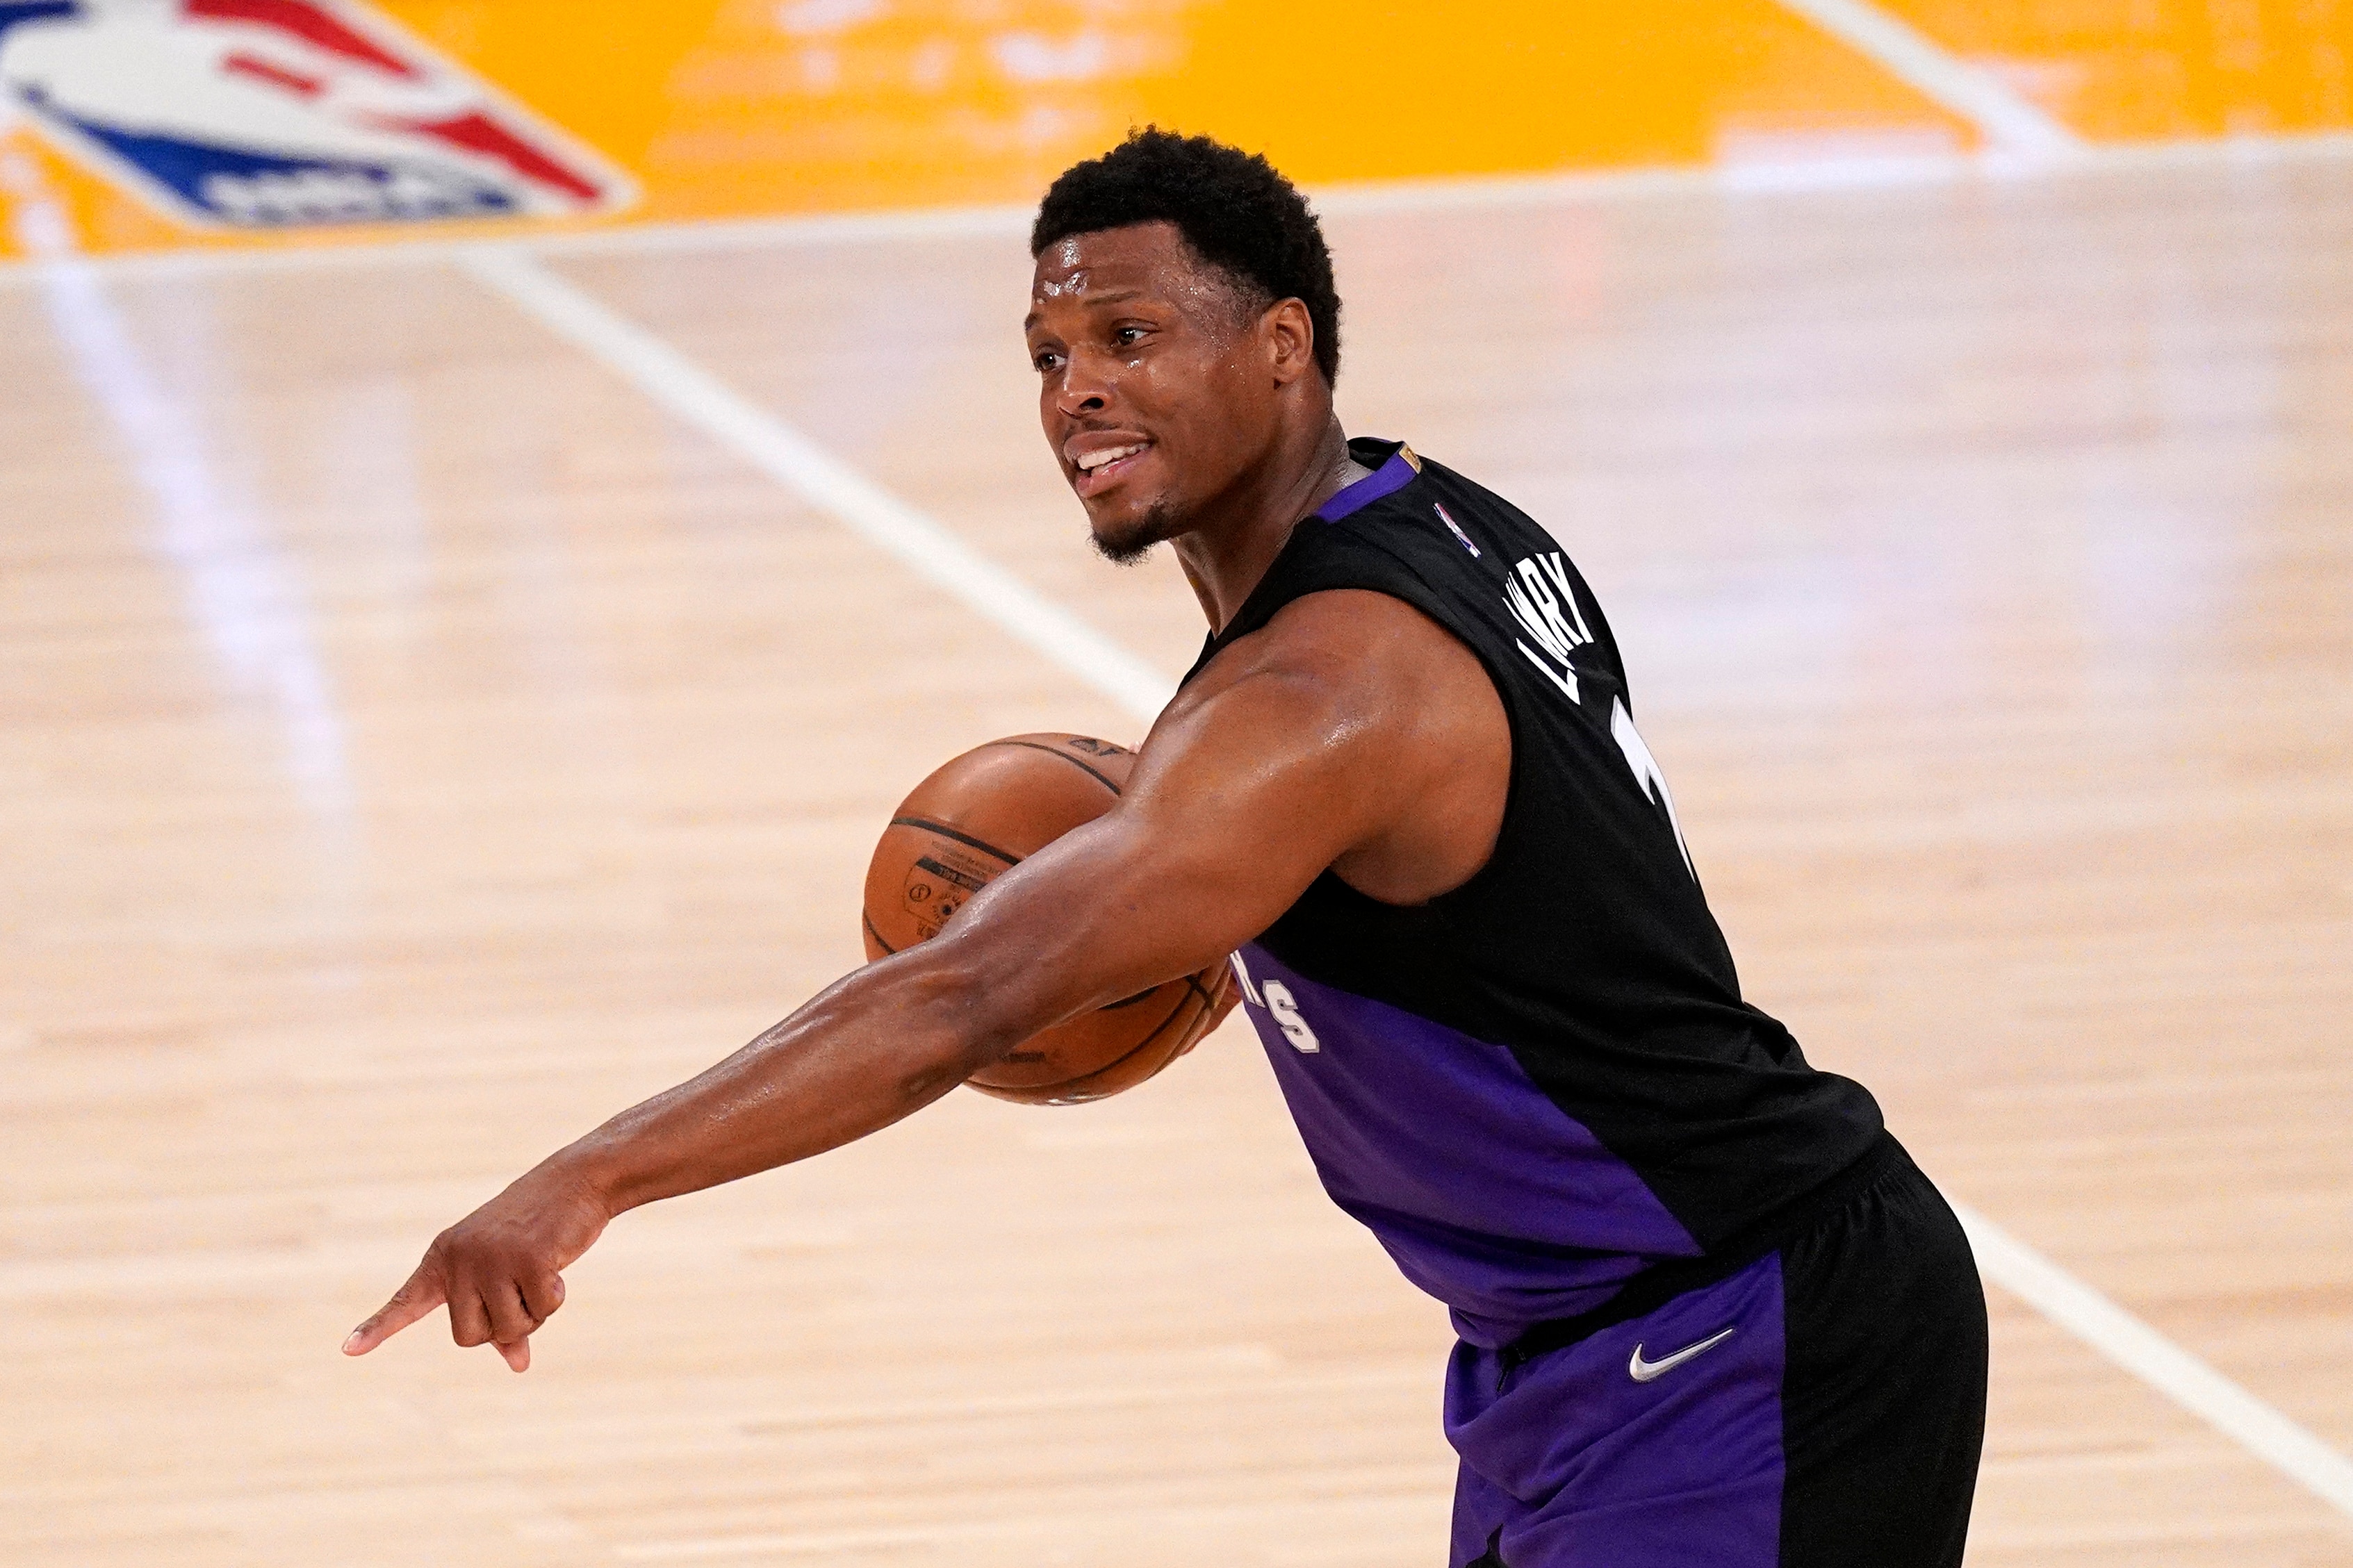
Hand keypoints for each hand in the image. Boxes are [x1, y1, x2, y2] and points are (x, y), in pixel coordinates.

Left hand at [343, 1164, 613, 1372]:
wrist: (574, 1181)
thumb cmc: (538, 1231)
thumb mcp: (511, 1274)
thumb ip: (503, 1318)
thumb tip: (518, 1365)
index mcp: (444, 1257)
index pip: (406, 1301)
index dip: (378, 1328)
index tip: (347, 1350)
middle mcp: (459, 1258)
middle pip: (468, 1337)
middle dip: (502, 1328)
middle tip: (522, 1291)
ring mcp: (491, 1257)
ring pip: (507, 1329)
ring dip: (533, 1313)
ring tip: (540, 1272)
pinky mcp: (527, 1258)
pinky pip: (542, 1309)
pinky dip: (555, 1297)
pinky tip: (556, 1263)